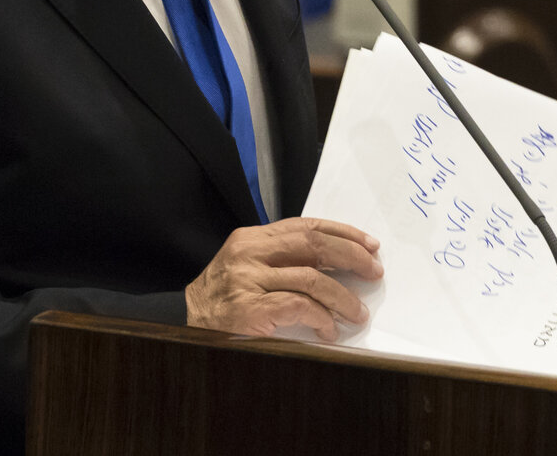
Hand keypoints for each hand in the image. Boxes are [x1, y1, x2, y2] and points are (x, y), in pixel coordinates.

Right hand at [184, 217, 382, 340]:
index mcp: (251, 238)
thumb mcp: (247, 269)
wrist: (182, 326)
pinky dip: (321, 318)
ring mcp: (247, 280)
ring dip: (343, 297)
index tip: (369, 244)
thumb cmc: (220, 303)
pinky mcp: (248, 310)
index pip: (306, 226)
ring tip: (358, 313)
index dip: (343, 233)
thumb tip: (335, 265)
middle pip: (313, 244)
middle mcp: (249, 253)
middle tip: (374, 271)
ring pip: (311, 278)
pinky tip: (329, 330)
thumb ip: (281, 261)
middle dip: (351, 256)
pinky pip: (298, 307)